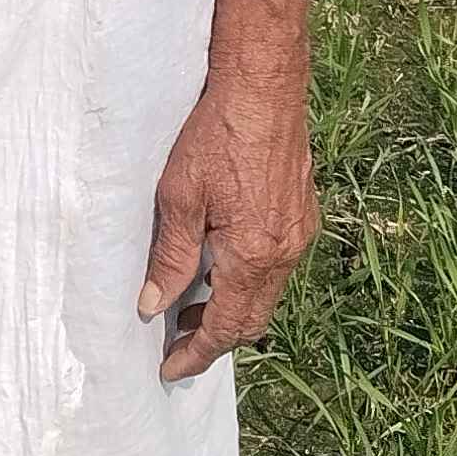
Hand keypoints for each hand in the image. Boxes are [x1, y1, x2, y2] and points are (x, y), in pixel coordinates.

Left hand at [136, 55, 319, 381]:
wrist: (263, 86)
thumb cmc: (216, 134)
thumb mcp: (178, 197)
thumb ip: (170, 258)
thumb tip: (153, 307)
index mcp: (253, 255)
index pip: (226, 327)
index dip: (196, 354)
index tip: (170, 369)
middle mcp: (285, 252)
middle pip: (252, 320)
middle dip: (214, 339)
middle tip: (175, 342)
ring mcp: (299, 234)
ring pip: (266, 295)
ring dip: (231, 309)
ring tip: (190, 304)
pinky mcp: (303, 215)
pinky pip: (276, 268)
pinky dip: (248, 282)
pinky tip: (220, 266)